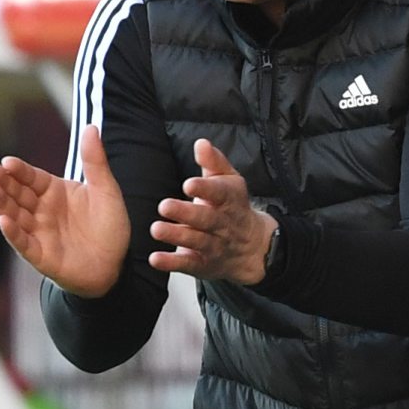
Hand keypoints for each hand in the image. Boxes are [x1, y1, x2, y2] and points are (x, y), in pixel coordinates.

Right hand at [0, 125, 130, 296]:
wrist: (116, 264)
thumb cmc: (109, 226)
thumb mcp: (106, 190)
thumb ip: (95, 161)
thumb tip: (91, 127)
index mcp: (54, 192)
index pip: (31, 177)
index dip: (19, 170)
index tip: (7, 161)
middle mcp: (41, 210)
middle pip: (17, 193)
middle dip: (3, 182)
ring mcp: (38, 232)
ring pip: (15, 215)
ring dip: (2, 203)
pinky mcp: (40, 254)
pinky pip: (23, 242)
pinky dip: (13, 232)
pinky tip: (4, 220)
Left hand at [149, 139, 272, 285]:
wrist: (253, 249)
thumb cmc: (233, 208)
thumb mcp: (229, 182)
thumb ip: (214, 163)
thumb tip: (201, 142)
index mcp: (229, 200)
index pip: (219, 193)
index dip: (205, 189)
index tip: (189, 184)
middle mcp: (223, 224)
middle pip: (206, 219)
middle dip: (186, 213)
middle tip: (164, 205)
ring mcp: (214, 246)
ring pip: (197, 241)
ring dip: (176, 236)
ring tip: (156, 229)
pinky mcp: (204, 264)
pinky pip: (188, 265)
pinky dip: (171, 263)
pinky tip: (155, 259)